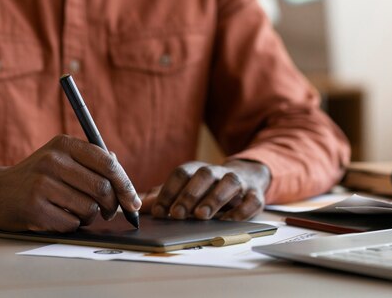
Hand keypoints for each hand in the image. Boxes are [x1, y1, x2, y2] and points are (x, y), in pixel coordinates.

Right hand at [0, 135, 140, 231]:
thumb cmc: (37, 176)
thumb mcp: (61, 157)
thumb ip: (91, 161)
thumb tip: (122, 175)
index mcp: (64, 144)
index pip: (108, 163)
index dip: (125, 184)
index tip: (133, 201)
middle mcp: (53, 160)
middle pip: (102, 188)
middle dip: (113, 205)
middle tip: (110, 212)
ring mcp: (42, 184)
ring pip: (89, 208)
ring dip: (90, 216)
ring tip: (77, 212)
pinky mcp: (35, 208)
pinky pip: (72, 223)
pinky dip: (72, 225)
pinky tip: (59, 217)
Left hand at [142, 160, 269, 220]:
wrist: (247, 177)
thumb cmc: (208, 187)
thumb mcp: (185, 188)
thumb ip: (163, 197)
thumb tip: (136, 206)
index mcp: (197, 169)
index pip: (181, 173)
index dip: (169, 190)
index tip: (159, 210)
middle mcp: (217, 172)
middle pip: (204, 175)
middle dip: (189, 194)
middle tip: (178, 214)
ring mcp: (238, 182)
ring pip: (229, 183)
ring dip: (214, 198)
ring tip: (201, 215)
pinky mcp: (255, 194)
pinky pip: (251, 200)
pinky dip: (240, 211)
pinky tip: (228, 221)